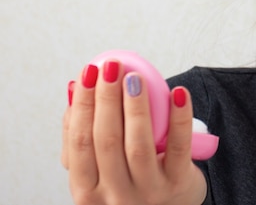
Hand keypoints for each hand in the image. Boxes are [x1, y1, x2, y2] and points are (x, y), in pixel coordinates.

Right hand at [61, 60, 206, 204]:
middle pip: (106, 142)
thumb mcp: (100, 168)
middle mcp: (115, 194)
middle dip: (106, 99)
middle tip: (112, 66)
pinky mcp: (178, 183)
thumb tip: (74, 90)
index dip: (82, 105)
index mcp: (88, 190)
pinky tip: (179, 94)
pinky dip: (179, 118)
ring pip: (138, 145)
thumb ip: (84, 137)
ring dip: (135, 107)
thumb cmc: (130, 180)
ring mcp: (148, 191)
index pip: (79, 143)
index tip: (89, 73)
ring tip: (135, 78)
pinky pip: (178, 146)